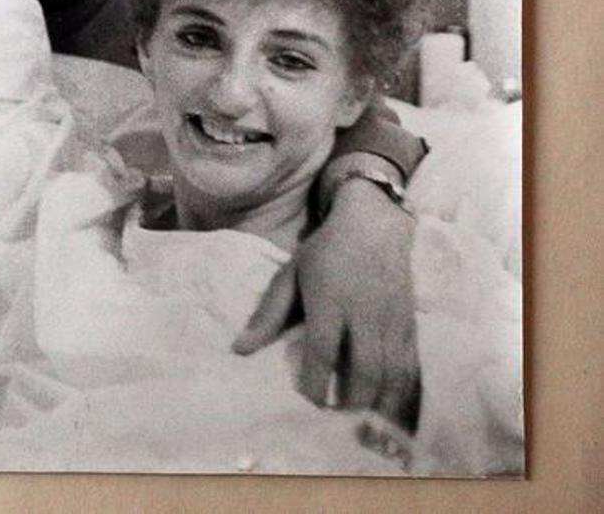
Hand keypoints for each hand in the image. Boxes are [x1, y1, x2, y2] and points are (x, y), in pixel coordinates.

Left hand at [234, 179, 419, 428]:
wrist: (374, 227)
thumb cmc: (324, 253)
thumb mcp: (289, 275)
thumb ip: (267, 314)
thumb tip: (239, 349)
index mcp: (330, 302)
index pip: (323, 350)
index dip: (316, 382)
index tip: (308, 403)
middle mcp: (365, 315)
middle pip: (366, 369)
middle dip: (354, 402)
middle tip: (338, 422)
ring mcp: (392, 321)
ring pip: (394, 373)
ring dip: (380, 404)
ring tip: (363, 425)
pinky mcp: (411, 324)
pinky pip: (411, 366)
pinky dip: (402, 392)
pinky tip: (390, 409)